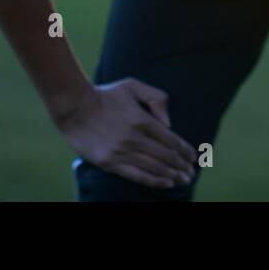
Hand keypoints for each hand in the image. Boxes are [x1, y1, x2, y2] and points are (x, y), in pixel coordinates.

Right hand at [56, 78, 198, 188]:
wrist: (74, 108)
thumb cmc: (105, 95)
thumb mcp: (133, 85)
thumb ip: (156, 98)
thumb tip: (169, 122)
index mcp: (142, 120)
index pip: (171, 139)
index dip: (185, 150)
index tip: (193, 158)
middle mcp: (134, 138)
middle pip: (166, 156)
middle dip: (182, 166)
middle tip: (191, 172)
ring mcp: (122, 152)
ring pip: (154, 168)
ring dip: (172, 175)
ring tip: (183, 180)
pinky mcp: (110, 163)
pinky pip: (136, 175)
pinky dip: (154, 181)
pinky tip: (166, 184)